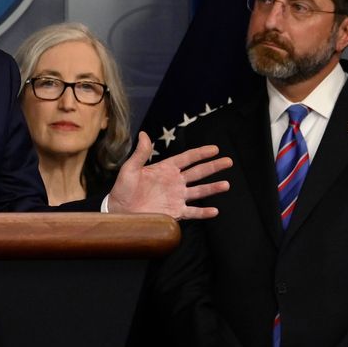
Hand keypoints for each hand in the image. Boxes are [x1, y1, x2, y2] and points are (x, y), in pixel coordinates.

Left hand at [107, 131, 231, 218]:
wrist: (119, 211)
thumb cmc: (122, 189)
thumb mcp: (130, 169)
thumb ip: (140, 153)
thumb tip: (144, 134)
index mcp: (165, 169)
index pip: (187, 158)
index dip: (201, 153)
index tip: (215, 149)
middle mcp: (174, 182)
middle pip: (198, 172)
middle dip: (213, 167)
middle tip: (228, 161)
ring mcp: (176, 197)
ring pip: (199, 191)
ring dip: (212, 188)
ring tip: (226, 185)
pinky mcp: (175, 212)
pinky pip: (192, 212)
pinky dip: (203, 212)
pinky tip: (214, 211)